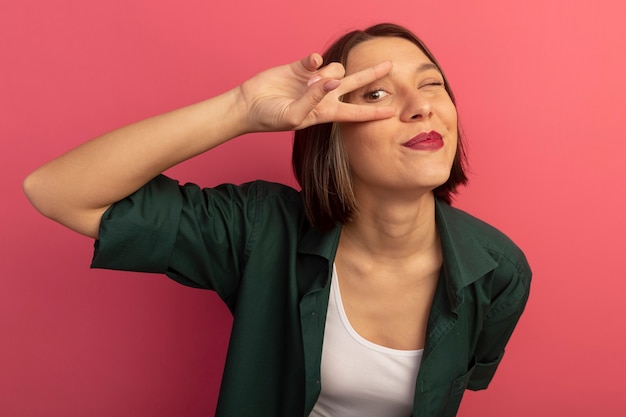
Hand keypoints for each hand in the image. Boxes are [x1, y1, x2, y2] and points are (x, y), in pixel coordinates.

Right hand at [236, 53, 394, 132]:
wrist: (249, 105)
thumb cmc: (270, 118)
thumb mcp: (293, 116)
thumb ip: (313, 100)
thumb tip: (331, 82)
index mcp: (325, 112)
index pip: (355, 112)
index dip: (373, 112)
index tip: (392, 112)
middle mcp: (323, 96)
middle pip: (355, 84)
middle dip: (372, 74)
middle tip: (389, 65)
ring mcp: (314, 80)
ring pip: (336, 68)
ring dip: (327, 73)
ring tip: (308, 84)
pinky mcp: (302, 67)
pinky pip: (317, 58)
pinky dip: (316, 60)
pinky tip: (309, 65)